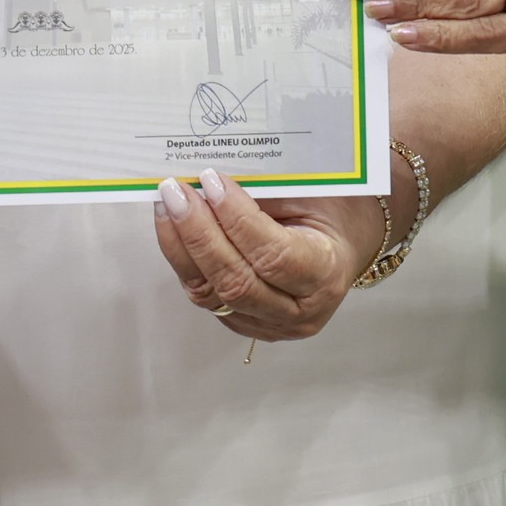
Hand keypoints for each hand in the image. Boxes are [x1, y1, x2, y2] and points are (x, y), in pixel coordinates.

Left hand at [150, 171, 379, 344]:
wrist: (339, 247)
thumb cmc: (330, 213)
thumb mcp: (313, 194)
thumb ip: (267, 194)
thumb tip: (211, 180)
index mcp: (326, 276)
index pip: (274, 255)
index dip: (238, 219)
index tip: (212, 181)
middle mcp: (298, 312)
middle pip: (237, 281)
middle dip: (200, 233)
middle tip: (175, 192)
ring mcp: (268, 325)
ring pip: (212, 294)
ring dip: (182, 247)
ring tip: (166, 205)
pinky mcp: (242, 324)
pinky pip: (205, 295)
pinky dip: (184, 260)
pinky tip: (173, 228)